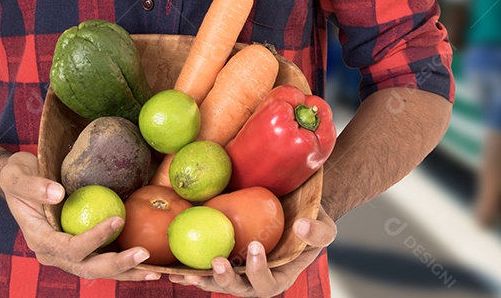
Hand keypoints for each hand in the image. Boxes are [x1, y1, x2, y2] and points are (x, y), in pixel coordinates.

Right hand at [0, 152, 158, 281]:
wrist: (19, 182)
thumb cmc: (18, 175)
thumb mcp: (17, 175)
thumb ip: (33, 185)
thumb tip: (57, 193)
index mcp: (39, 239)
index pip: (69, 247)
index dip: (93, 238)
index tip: (117, 220)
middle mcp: (53, 253)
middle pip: (87, 268)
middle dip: (117, 265)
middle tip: (144, 254)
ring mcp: (67, 254)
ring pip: (98, 270)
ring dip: (126, 272)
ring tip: (154, 271)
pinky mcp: (79, 249)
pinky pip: (102, 259)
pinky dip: (124, 264)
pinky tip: (147, 263)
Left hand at [168, 207, 335, 296]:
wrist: (292, 211)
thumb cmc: (310, 223)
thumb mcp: (325, 227)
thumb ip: (318, 231)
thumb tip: (301, 225)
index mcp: (280, 277)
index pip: (269, 284)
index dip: (259, 270)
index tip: (255, 246)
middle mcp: (256, 279)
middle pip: (239, 290)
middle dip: (226, 280)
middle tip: (216, 262)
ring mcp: (238, 271)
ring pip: (218, 283)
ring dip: (202, 279)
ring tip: (187, 272)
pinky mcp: (224, 259)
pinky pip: (205, 268)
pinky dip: (190, 269)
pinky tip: (174, 266)